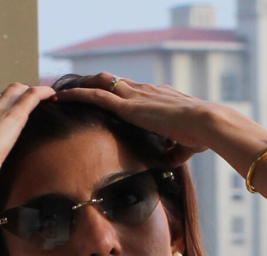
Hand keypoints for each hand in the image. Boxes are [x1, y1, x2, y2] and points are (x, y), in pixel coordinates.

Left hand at [59, 73, 216, 165]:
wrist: (204, 123)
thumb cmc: (201, 135)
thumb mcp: (185, 146)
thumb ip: (174, 152)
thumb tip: (170, 161)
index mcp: (158, 98)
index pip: (133, 92)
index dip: (118, 93)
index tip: (106, 97)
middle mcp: (145, 91)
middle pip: (114, 82)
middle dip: (95, 84)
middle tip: (77, 90)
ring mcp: (135, 95)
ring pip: (102, 83)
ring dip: (82, 86)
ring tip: (63, 92)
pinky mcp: (129, 106)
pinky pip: (96, 95)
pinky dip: (78, 94)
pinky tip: (62, 97)